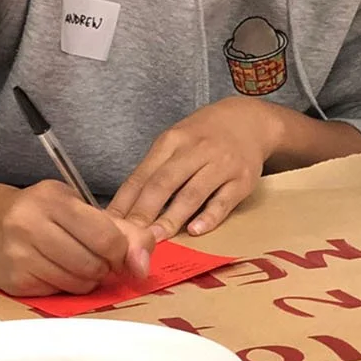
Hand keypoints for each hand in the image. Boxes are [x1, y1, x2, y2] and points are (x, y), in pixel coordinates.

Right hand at [0, 180, 153, 296]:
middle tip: (102, 261)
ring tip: (81, 265)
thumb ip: (122, 230)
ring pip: (76, 282)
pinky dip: (67, 286)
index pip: (106, 236)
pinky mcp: (12, 280)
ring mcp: (17, 254)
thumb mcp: (81, 208)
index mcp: (53, 199)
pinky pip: (57, 292)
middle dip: (106, 267)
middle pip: (92, 263)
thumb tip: (143, 265)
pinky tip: (58, 271)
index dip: (123, 251)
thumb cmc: (45, 214)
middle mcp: (29, 224)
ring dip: (89, 280)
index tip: (122, 253)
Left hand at [108, 96, 283, 240]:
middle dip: (143, 213)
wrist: (250, 120)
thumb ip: (154, 169)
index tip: (110, 227)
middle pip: (164, 183)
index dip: (124, 203)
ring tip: (155, 239)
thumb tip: (124, 209)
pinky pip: (224, 200)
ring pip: (192, 193)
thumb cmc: (204, 136)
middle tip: (129, 238)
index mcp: (173, 141)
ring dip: (172, 218)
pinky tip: (196, 230)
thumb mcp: (176, 141)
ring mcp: (222, 164)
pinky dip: (209, 216)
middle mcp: (197, 150)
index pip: (142, 175)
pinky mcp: (243, 179)